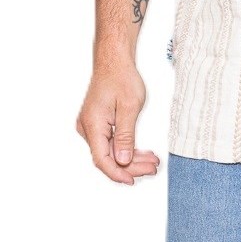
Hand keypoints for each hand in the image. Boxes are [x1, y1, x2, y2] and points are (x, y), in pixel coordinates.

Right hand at [75, 63, 160, 185]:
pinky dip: (126, 148)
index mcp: (92, 125)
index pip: (102, 159)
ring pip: (110, 151)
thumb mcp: (129, 107)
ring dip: (131, 158)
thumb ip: (126, 136)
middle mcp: (87, 128)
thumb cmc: (121, 78)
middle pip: (107, 157)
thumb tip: (123, 160)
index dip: (118, 173)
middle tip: (152, 168)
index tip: (132, 180)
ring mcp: (91, 126)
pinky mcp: (97, 124)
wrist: (114, 61)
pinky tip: (142, 152)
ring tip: (152, 161)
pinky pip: (110, 142)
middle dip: (131, 166)